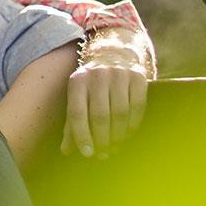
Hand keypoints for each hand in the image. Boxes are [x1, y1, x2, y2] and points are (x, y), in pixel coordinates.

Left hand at [61, 28, 151, 156]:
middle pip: (99, 115)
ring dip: (118, 135)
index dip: (82, 135)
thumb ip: (71, 123)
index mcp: (77, 81)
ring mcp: (119, 75)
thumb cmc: (92, 82)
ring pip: (119, 113)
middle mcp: (97, 76)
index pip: (77, 113)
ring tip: (116, 147)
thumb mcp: (78, 97)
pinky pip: (137, 106)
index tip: (88, 153)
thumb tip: (66, 151)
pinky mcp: (138, 77)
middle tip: (104, 155)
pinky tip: (129, 134)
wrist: (116, 51)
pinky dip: (134, 124)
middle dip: (102, 139)